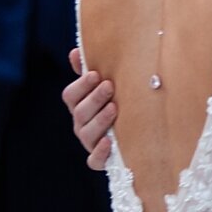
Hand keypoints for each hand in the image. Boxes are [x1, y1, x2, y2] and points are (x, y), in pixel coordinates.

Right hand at [65, 47, 115, 170]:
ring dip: (99, 120)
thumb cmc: (120, 101)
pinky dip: (100, 152)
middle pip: (79, 112)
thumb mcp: (107, 85)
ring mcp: (90, 142)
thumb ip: (92, 69)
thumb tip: (77, 50)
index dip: (81, 85)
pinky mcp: (100, 160)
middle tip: (109, 86)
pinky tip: (109, 141)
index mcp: (81, 105)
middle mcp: (82, 124)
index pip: (71, 95)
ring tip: (114, 108)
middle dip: (94, 98)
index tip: (96, 74)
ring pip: (86, 134)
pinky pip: (94, 161)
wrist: (140, 132)